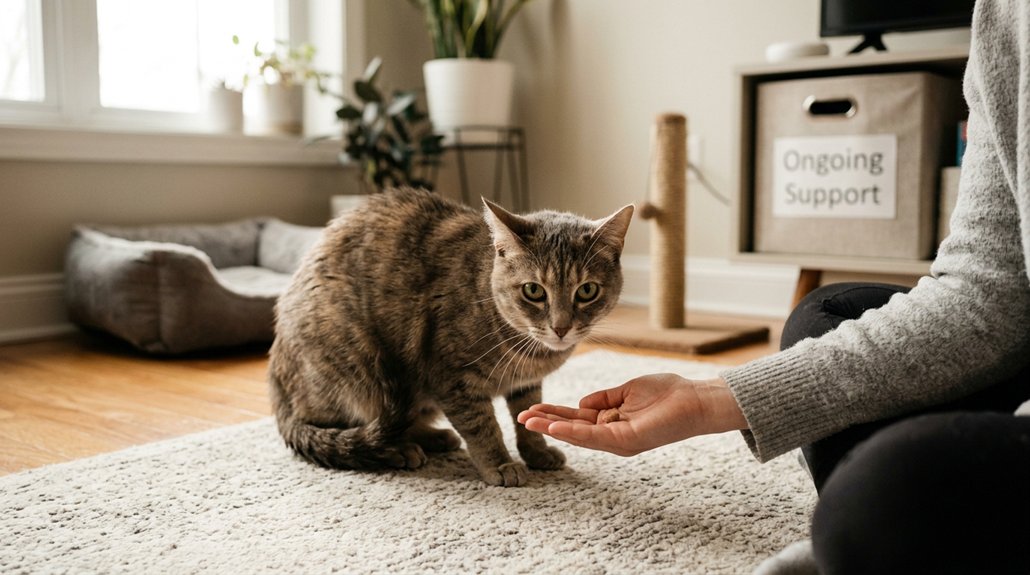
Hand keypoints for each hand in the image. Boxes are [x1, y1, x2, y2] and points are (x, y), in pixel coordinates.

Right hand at [517, 373, 747, 455]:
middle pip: (572, 428)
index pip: (576, 418)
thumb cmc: (667, 393)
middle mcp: (611, 434)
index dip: (554, 413)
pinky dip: (573, 431)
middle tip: (520, 417)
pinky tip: (555, 426)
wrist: (694, 399)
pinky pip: (594, 437)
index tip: (531, 407)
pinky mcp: (626, 440)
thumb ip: (605, 398)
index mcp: (611, 421)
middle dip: (545, 422)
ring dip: (553, 427)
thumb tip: (581, 402)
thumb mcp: (627, 391)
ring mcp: (618, 440)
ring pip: (578, 435)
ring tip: (530, 421)